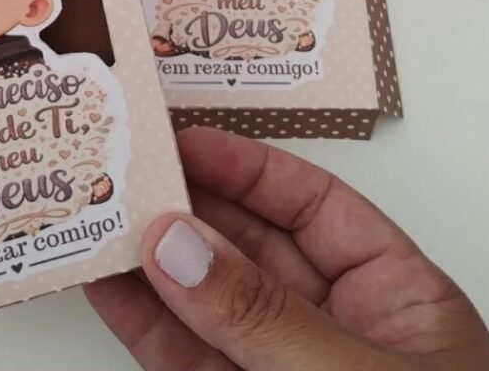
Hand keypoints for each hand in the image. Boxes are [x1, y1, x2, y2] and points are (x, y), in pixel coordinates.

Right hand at [86, 127, 488, 370]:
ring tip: (95, 216)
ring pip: (204, 299)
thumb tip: (178, 245)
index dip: (246, 165)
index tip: (183, 139)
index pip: (312, 205)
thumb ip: (264, 317)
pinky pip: (182, 358)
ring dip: (148, 259)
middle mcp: (331, 327)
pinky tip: (107, 286)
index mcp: (393, 296)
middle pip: (248, 244)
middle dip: (185, 206)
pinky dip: (141, 322)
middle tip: (123, 168)